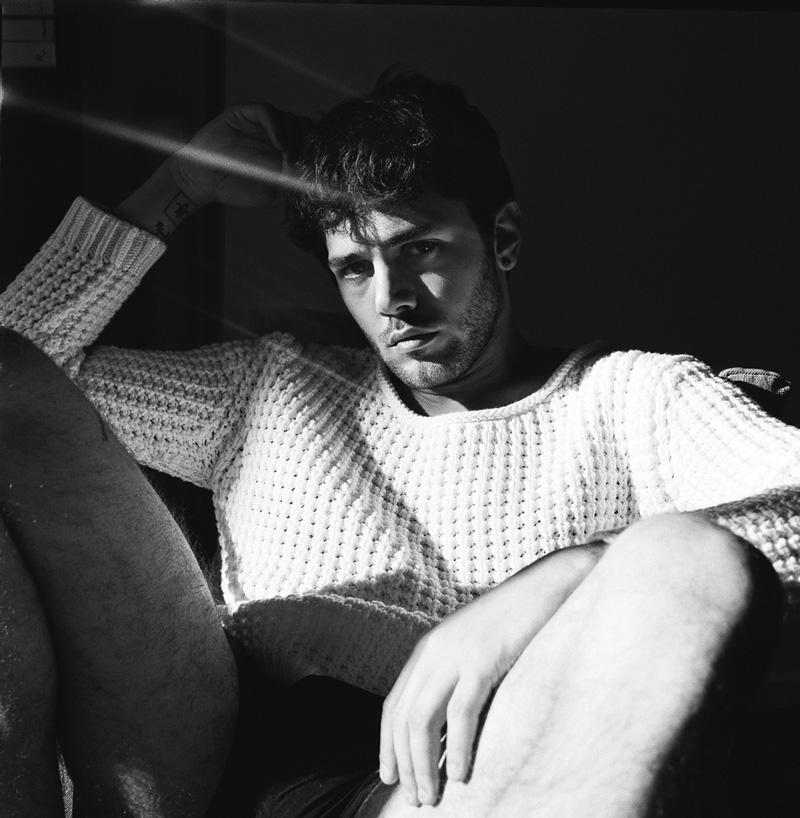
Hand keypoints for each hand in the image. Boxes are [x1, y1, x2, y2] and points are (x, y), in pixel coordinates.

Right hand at [169, 103, 308, 207]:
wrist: (205, 182)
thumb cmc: (238, 188)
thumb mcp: (273, 192)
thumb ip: (293, 183)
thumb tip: (315, 176)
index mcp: (286, 152)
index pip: (310, 141)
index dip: (319, 147)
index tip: (324, 160)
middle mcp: (276, 135)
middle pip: (304, 126)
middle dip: (309, 142)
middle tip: (305, 159)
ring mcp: (261, 124)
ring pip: (290, 117)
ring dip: (295, 136)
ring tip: (289, 156)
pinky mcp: (244, 113)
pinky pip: (267, 111)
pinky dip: (277, 125)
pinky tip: (280, 144)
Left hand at [379, 543, 605, 806]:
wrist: (546, 586)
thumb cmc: (516, 623)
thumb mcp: (474, 649)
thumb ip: (456, 677)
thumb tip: (448, 723)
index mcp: (428, 650)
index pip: (393, 705)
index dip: (387, 744)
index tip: (389, 777)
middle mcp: (433, 652)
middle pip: (403, 718)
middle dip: (405, 762)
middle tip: (417, 798)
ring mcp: (455, 654)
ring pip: (422, 719)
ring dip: (423, 763)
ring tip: (432, 795)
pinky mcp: (481, 659)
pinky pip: (460, 713)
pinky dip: (456, 747)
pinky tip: (460, 774)